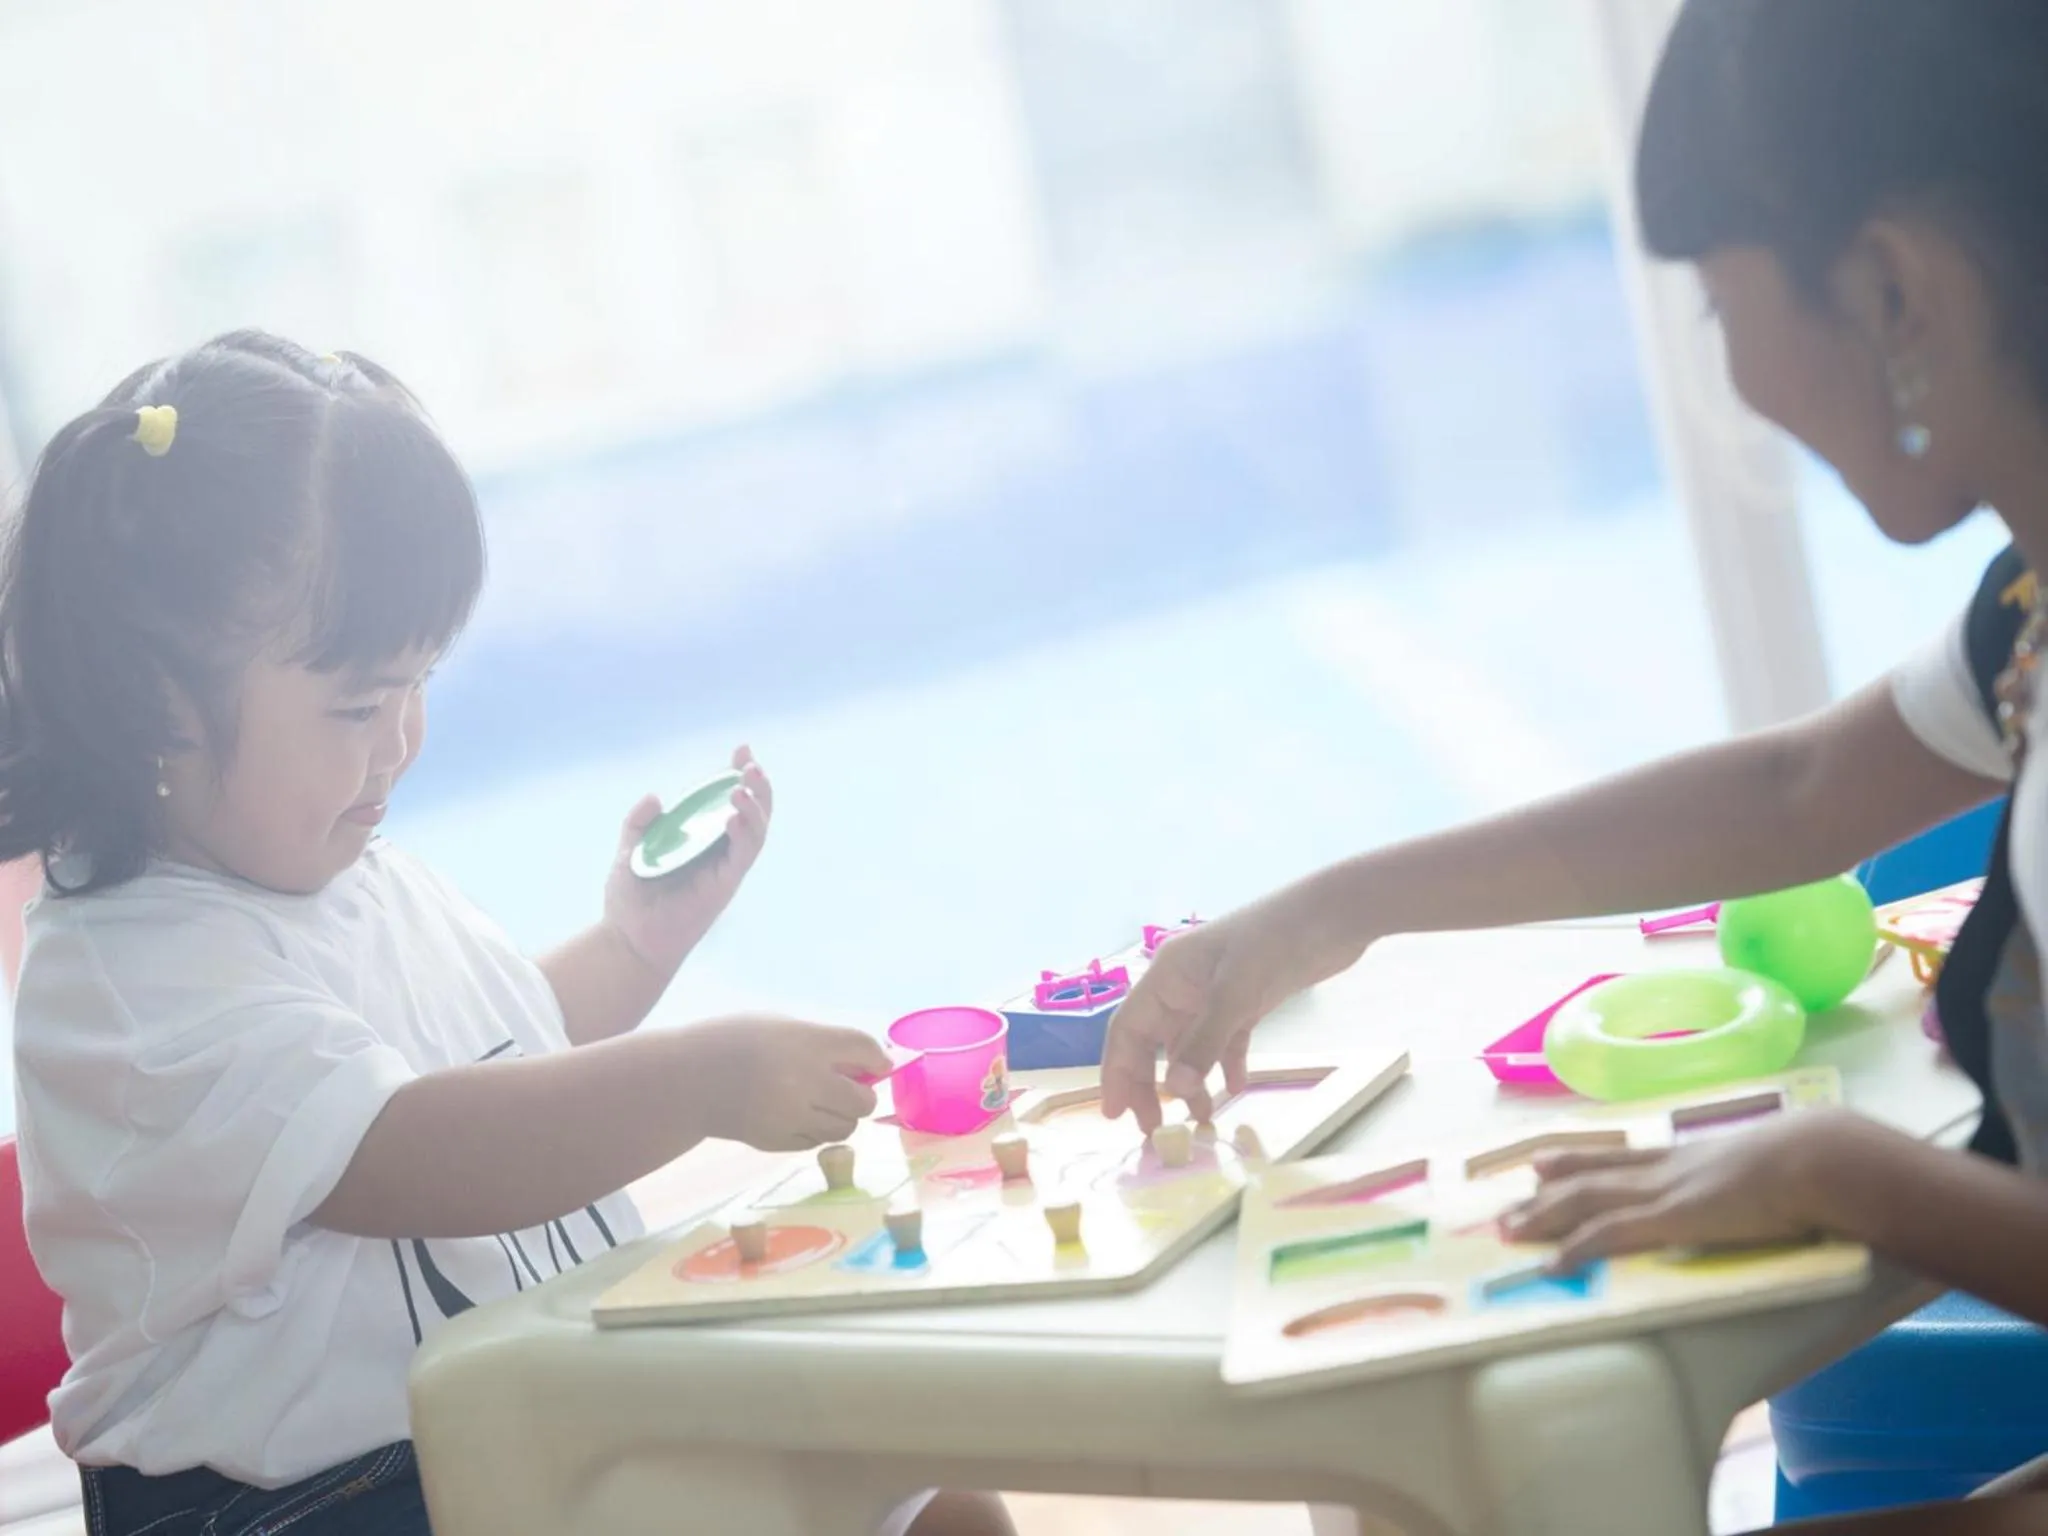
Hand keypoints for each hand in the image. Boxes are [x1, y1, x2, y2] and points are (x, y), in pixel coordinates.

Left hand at [603, 747, 771, 977]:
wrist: (627, 938)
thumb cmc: (630, 899)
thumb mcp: (629, 850)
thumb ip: (639, 823)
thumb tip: (654, 797)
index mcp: (701, 840)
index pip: (727, 803)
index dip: (738, 775)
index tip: (741, 750)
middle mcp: (719, 852)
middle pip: (753, 813)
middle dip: (758, 786)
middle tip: (750, 763)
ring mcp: (725, 869)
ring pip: (756, 831)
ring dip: (756, 806)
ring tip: (744, 784)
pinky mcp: (725, 885)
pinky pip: (743, 855)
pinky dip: (744, 832)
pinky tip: (735, 814)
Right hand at [680, 1015, 891, 1151]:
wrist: (687, 1079)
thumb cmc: (735, 1042)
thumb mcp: (780, 1026)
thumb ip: (823, 1043)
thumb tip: (872, 1063)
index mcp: (805, 1042)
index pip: (863, 1049)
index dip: (879, 1059)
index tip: (879, 1064)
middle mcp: (803, 1080)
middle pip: (862, 1100)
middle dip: (862, 1094)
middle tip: (848, 1087)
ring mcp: (791, 1116)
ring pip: (845, 1128)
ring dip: (841, 1116)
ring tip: (820, 1102)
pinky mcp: (777, 1142)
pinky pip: (817, 1142)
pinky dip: (816, 1131)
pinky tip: (797, 1115)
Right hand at [1100, 895, 1332, 1131]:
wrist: (1333, 914)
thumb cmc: (1276, 940)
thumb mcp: (1236, 992)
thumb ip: (1204, 1043)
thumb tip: (1174, 1091)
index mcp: (1167, 974)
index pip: (1127, 1029)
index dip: (1117, 1072)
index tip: (1113, 1114)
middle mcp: (1183, 984)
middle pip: (1152, 1042)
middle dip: (1149, 1085)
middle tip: (1154, 1129)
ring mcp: (1215, 992)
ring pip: (1189, 1045)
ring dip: (1190, 1081)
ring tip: (1199, 1118)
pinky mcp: (1246, 999)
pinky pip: (1225, 1039)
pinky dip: (1225, 1064)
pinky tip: (1234, 1087)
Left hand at [1500, 1111, 1859, 1271]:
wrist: (1824, 1157)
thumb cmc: (1817, 1160)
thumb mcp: (1775, 1160)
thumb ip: (1758, 1170)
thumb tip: (1770, 1181)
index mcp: (1691, 1156)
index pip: (1620, 1157)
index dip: (1578, 1161)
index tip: (1541, 1164)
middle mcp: (1667, 1168)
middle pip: (1590, 1176)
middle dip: (1544, 1194)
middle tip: (1503, 1208)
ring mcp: (1666, 1191)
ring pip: (1587, 1200)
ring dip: (1543, 1217)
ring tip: (1507, 1231)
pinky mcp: (1673, 1218)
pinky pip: (1612, 1233)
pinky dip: (1577, 1247)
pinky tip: (1552, 1263)